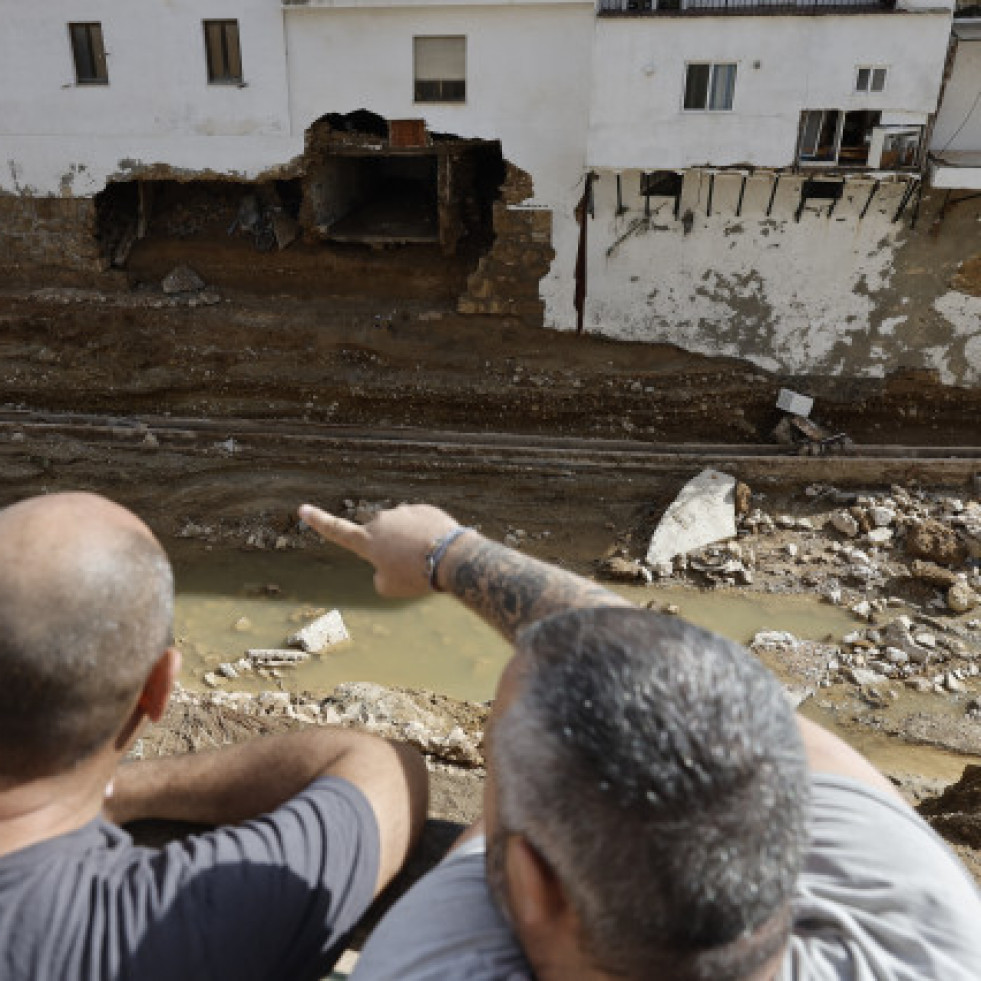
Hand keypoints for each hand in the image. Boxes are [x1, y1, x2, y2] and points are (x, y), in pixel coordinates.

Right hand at [298, 502, 459, 596]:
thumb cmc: (416, 576)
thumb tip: (387, 561)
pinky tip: (439, 547)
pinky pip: (421, 524)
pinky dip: (426, 535)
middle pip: (381, 537)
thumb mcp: (390, 588)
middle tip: (410, 566)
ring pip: (403, 530)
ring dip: (411, 542)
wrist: (451, 557)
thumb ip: (380, 575)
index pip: (336, 530)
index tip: (303, 508)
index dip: (318, 521)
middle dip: (391, 549)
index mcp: (367, 541)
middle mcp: (381, 522)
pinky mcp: (424, 509)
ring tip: (428, 558)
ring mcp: (403, 512)